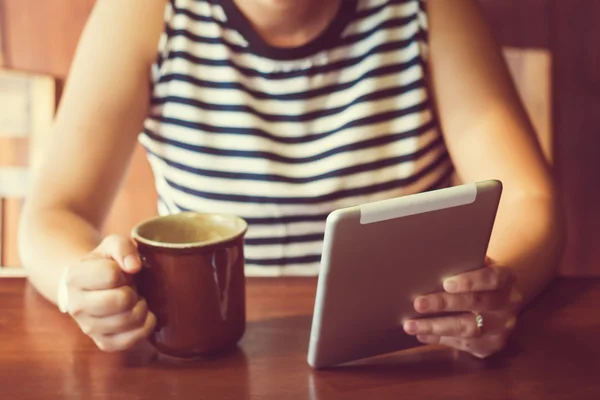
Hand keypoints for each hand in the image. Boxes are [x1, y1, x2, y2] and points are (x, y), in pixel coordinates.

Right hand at [61, 235, 155, 351]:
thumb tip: (134, 266)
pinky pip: (132, 339)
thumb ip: (123, 247)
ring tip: (133, 300)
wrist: (93, 287)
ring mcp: (88, 327)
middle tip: (130, 287)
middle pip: (122, 300)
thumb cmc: (106, 263)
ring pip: (130, 320)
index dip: (123, 271)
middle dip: (133, 291)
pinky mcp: (103, 343)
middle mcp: (76, 306)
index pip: (111, 274)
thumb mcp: (112, 245)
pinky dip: (145, 326)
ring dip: (141, 307)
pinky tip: (142, 314)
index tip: (120, 272)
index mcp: (74, 277)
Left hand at [403, 258, 521, 357]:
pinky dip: (439, 339)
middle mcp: (508, 304)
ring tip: (410, 325)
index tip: (446, 283)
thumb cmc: (481, 276)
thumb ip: (462, 265)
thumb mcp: (479, 266)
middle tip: (418, 304)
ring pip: (468, 330)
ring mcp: (501, 328)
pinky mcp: (491, 345)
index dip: (469, 281)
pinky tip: (421, 334)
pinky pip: (463, 345)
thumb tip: (429, 267)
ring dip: (436, 327)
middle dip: (444, 304)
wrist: (506, 298)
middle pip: (476, 304)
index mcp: (506, 279)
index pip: (491, 279)